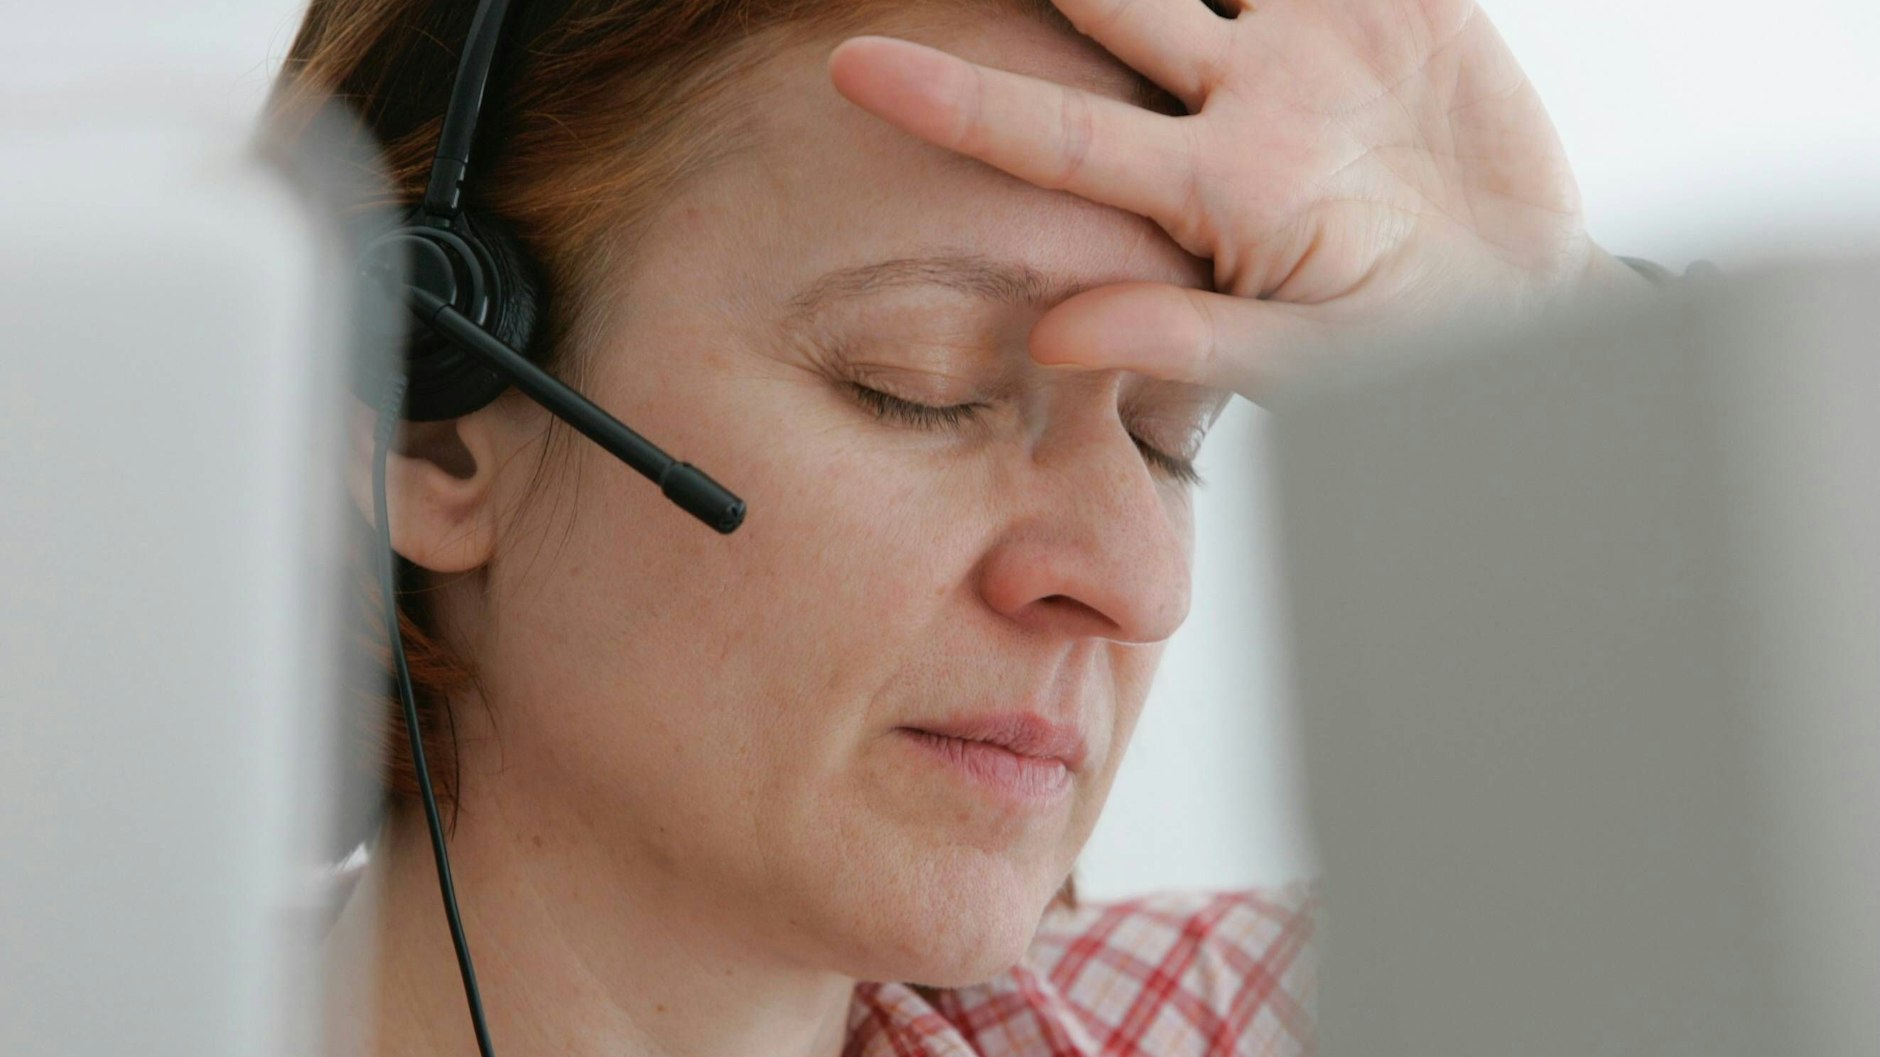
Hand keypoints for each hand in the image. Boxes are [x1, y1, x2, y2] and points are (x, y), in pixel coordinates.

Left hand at [827, 0, 1653, 399]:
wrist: (1533, 300)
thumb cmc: (1414, 345)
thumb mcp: (1315, 359)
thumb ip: (1191, 341)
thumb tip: (1053, 336)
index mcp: (1203, 188)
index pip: (1053, 134)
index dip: (953, 100)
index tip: (851, 70)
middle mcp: (1231, 100)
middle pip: (1103, 2)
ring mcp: (1303, 42)